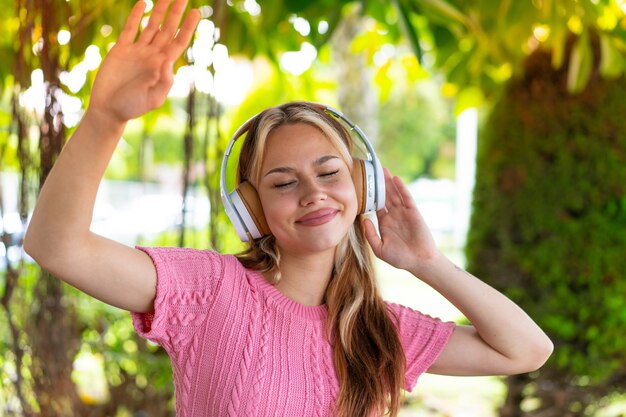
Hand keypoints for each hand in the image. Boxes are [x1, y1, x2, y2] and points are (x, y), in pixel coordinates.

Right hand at [88, 0, 199, 124]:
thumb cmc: (132, 108)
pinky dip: (136, 16)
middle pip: (167, 29)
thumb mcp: (152, 99)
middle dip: (176, 13)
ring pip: (151, 25)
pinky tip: (144, 3)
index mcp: (163, 66)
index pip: (178, 42)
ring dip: (159, 10)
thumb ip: (163, 82)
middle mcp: (152, 55)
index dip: (188, 27)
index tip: (196, 12)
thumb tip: (168, 62)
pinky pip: (130, 29)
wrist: (108, 109)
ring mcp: (137, 51)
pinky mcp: (121, 50)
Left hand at [363, 168, 440, 273]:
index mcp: (384, 223)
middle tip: (372, 172)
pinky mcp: (413, 212)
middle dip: (379, 185)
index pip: (376, 205)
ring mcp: (403, 212)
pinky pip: (406, 197)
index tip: (362, 186)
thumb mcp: (380, 249)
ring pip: (394, 194)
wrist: (419, 261)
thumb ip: (370, 235)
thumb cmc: (400, 258)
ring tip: (383, 170)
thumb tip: (363, 220)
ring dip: (389, 182)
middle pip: (385, 196)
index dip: (370, 196)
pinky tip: (396, 179)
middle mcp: (393, 215)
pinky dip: (401, 188)